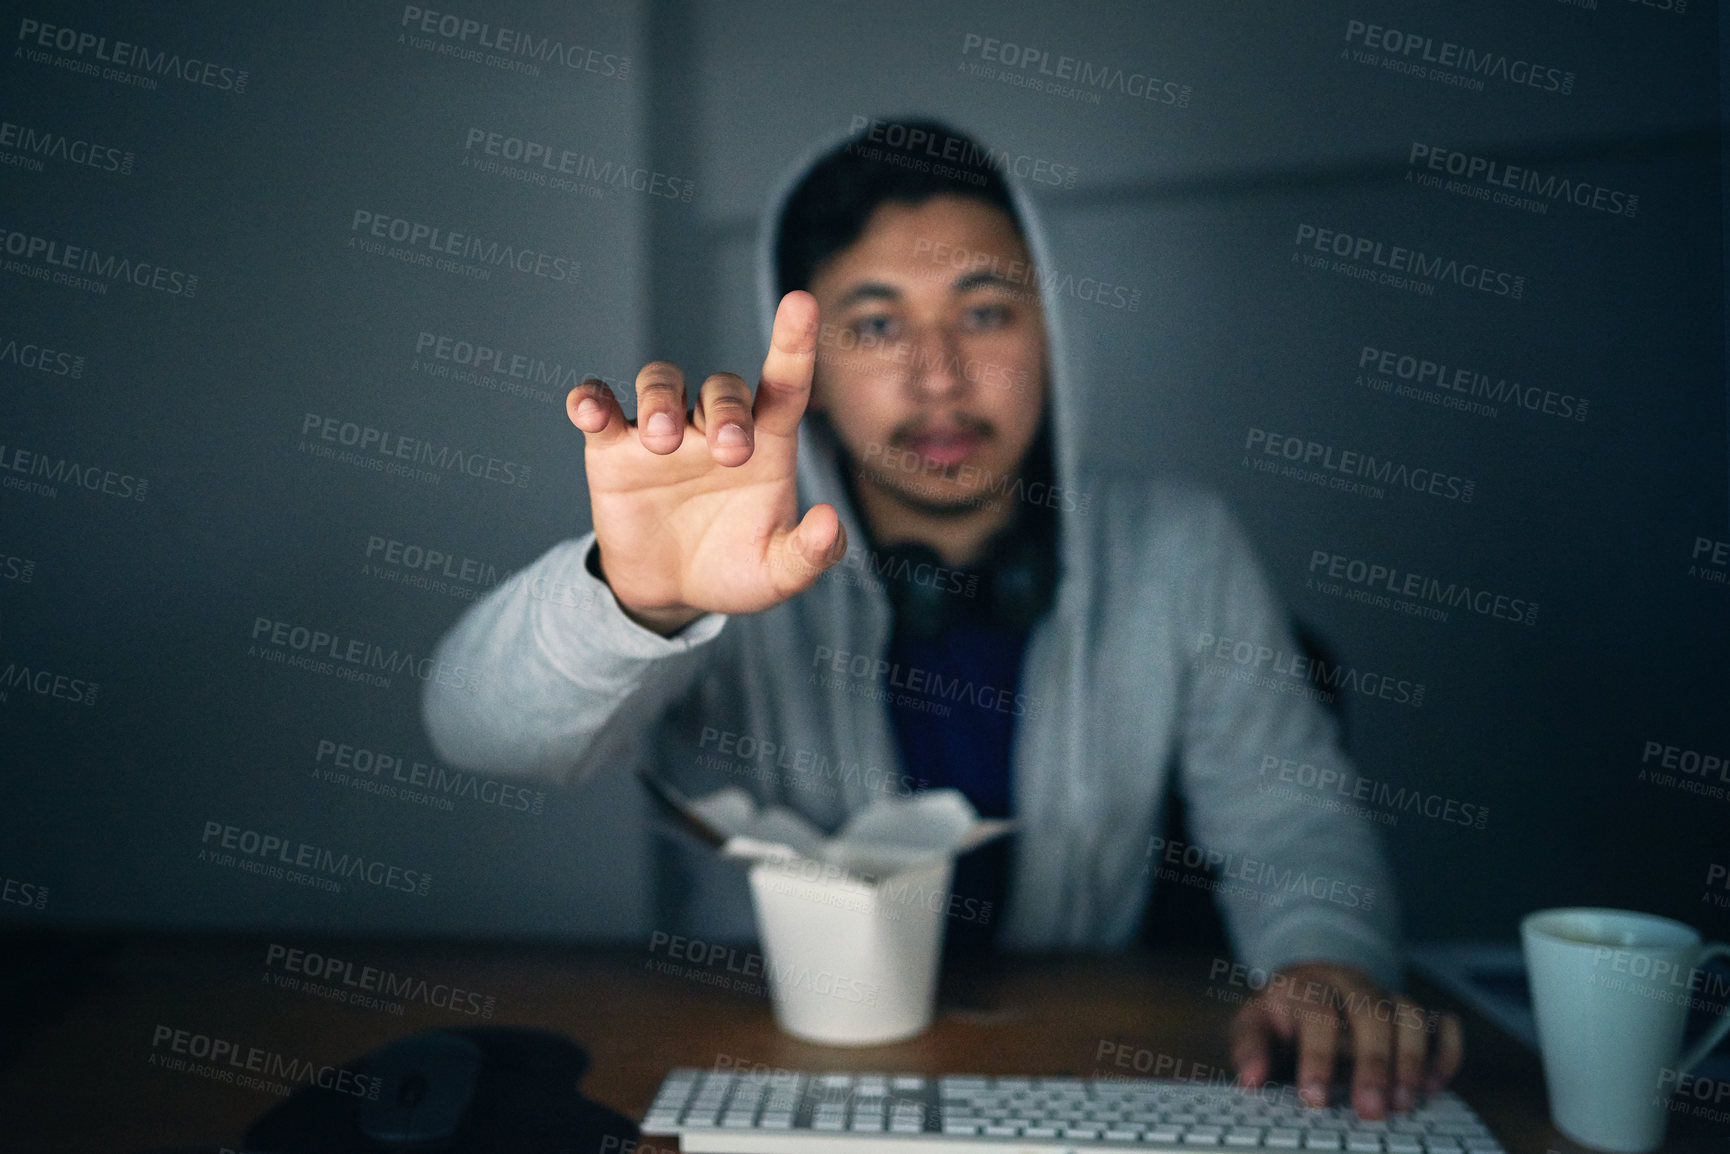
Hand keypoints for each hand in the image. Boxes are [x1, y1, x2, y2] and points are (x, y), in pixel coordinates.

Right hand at [567, 291, 845, 634]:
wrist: (670, 592)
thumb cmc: (733, 570)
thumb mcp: (778, 574)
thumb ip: (810, 555)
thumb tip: (829, 521)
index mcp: (764, 445)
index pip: (783, 383)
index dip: (793, 342)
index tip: (801, 301)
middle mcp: (713, 426)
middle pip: (719, 386)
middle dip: (724, 410)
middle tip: (728, 452)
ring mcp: (661, 433)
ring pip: (661, 381)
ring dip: (661, 399)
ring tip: (661, 440)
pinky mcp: (612, 449)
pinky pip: (597, 404)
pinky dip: (590, 399)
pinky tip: (590, 411)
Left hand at [1229, 961, 1462, 1118]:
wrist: (1309, 985)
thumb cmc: (1282, 1015)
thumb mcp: (1255, 1023)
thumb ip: (1249, 1047)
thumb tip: (1249, 1079)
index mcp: (1307, 985)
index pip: (1317, 1013)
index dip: (1317, 1057)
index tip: (1315, 1100)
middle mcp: (1351, 984)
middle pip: (1370, 1011)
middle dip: (1373, 1063)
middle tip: (1371, 1110)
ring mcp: (1385, 995)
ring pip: (1409, 1013)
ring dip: (1411, 1059)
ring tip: (1405, 1103)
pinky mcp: (1411, 1012)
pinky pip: (1441, 1024)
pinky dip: (1444, 1052)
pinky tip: (1434, 1087)